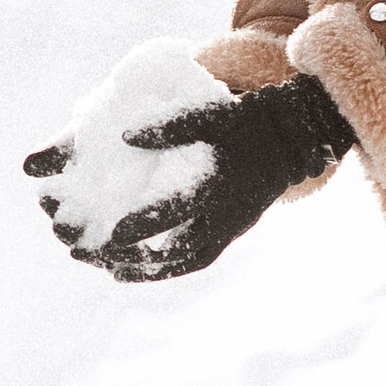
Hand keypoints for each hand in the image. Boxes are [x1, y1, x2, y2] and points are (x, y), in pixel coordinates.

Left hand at [86, 74, 352, 282]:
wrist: (286, 141)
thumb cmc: (241, 123)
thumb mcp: (207, 116)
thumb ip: (167, 127)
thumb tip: (124, 136)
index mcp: (215, 184)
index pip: (177, 209)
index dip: (146, 223)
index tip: (115, 233)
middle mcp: (224, 215)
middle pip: (178, 247)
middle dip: (138, 256)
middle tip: (100, 256)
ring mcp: (230, 228)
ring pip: (187, 259)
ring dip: (150, 269)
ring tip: (112, 270)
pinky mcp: (231, 233)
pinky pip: (197, 258)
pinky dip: (169, 267)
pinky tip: (138, 269)